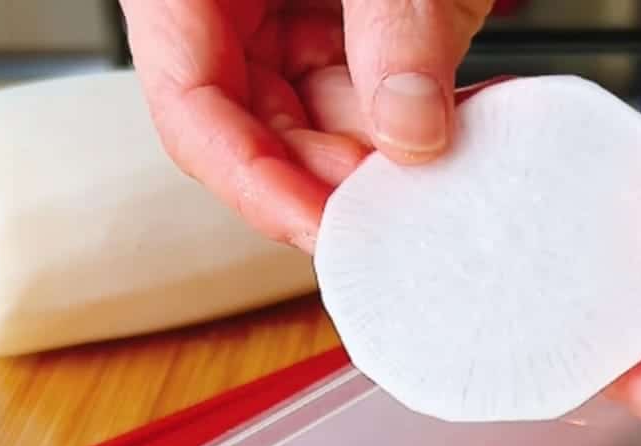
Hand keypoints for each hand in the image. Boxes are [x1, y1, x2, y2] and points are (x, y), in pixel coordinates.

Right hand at [118, 0, 494, 252]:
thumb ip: (396, 24)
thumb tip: (413, 133)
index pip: (190, 103)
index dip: (252, 180)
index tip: (322, 228)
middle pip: (256, 122)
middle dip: (331, 175)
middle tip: (400, 209)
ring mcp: (280, 6)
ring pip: (313, 113)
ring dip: (377, 150)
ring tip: (439, 166)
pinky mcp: (334, 12)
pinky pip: (356, 81)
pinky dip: (404, 110)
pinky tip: (450, 121)